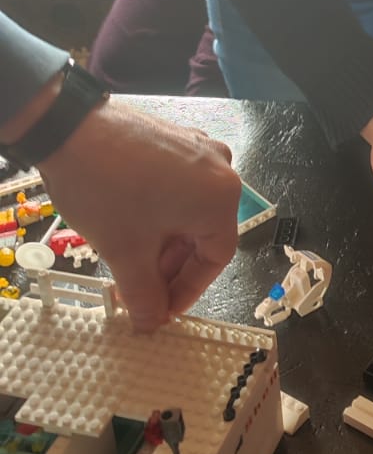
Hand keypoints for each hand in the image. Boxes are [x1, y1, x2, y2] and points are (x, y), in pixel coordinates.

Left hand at [37, 101, 241, 331]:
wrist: (70, 130)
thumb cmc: (107, 191)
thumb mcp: (126, 253)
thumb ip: (144, 297)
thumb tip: (151, 323)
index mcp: (222, 198)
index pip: (215, 259)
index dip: (187, 291)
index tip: (160, 311)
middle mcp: (221, 169)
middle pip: (204, 233)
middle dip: (172, 267)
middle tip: (141, 290)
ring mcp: (199, 149)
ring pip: (189, 210)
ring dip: (164, 241)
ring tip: (131, 258)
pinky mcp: (176, 138)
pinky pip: (178, 185)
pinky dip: (160, 212)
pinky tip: (131, 224)